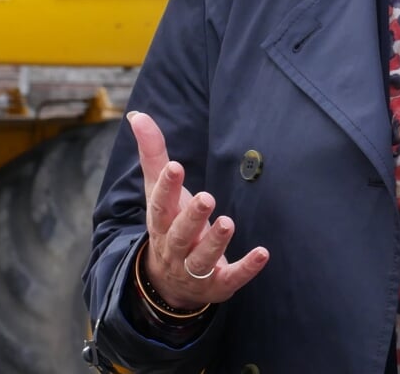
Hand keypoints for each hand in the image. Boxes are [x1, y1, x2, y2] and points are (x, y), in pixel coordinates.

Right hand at [129, 111, 268, 309]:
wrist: (169, 284)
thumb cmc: (168, 224)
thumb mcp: (158, 192)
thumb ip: (152, 153)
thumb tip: (137, 115)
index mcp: (160, 223)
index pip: (160, 205)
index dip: (166, 187)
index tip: (175, 166)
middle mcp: (174, 247)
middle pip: (179, 233)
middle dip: (192, 217)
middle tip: (207, 197)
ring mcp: (194, 269)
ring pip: (202, 258)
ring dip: (216, 241)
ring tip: (228, 223)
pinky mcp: (218, 284)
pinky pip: (232, 277)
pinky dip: (247, 267)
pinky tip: (262, 253)